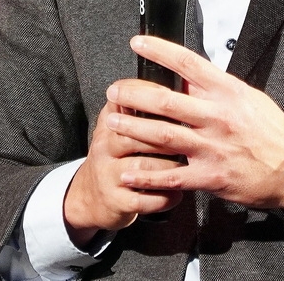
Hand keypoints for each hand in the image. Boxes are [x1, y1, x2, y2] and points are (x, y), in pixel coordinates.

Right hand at [62, 99, 184, 245]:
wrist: (89, 196)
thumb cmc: (117, 155)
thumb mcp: (120, 127)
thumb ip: (143, 107)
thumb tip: (183, 82)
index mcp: (109, 121)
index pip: (125, 100)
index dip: (151, 95)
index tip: (177, 96)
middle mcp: (105, 145)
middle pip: (136, 133)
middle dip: (168, 135)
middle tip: (194, 135)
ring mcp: (108, 174)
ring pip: (143, 167)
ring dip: (169, 167)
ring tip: (189, 165)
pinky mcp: (116, 201)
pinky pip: (144, 199)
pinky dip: (165, 197)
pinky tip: (179, 193)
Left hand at [103, 35, 283, 208]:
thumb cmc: (272, 131)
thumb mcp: (248, 98)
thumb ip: (217, 89)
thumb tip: (188, 76)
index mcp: (227, 93)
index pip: (188, 64)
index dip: (159, 51)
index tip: (137, 43)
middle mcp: (216, 117)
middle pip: (165, 101)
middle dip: (133, 94)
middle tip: (114, 90)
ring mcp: (211, 148)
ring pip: (161, 136)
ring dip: (132, 129)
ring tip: (111, 122)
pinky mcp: (209, 176)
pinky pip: (170, 177)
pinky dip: (146, 175)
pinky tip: (126, 172)